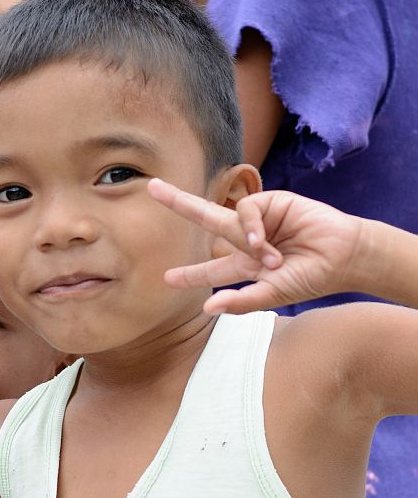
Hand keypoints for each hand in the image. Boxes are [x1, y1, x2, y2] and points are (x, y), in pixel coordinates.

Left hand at [148, 179, 363, 313]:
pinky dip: (251, 226)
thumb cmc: (312, 277)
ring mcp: (257, 219)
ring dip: (246, 241)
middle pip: (204, 219)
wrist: (345, 256)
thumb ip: (242, 302)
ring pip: (223, 214)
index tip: (166, 279)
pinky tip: (266, 241)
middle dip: (177, 202)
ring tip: (273, 258)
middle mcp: (245, 239)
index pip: (210, 270)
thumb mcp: (274, 294)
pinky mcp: (270, 202)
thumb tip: (209, 309)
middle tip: (151, 187)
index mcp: (244, 265)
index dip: (189, 274)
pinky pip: (245, 209)